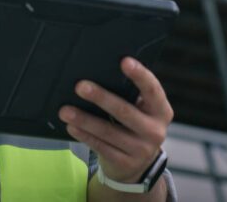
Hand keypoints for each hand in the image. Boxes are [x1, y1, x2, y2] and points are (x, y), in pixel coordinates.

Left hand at [60, 57, 173, 183]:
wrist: (138, 164)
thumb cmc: (134, 125)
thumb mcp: (141, 111)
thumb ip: (130, 95)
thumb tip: (99, 72)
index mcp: (161, 111)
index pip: (152, 89)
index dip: (140, 75)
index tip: (124, 61)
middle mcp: (155, 131)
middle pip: (125, 111)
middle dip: (101, 97)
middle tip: (80, 86)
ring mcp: (141, 150)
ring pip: (108, 131)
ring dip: (84, 119)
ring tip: (65, 110)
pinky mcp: (125, 163)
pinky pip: (101, 147)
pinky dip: (84, 135)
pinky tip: (71, 126)